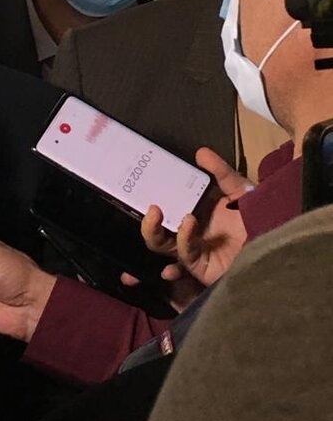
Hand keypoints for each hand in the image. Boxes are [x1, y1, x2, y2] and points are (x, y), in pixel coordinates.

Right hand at [140, 148, 250, 287]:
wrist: (279, 241)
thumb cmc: (259, 217)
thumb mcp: (239, 190)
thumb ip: (220, 172)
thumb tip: (199, 152)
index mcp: (195, 216)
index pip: (167, 212)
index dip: (152, 205)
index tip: (141, 192)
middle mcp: (191, 236)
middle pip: (158, 234)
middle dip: (148, 224)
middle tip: (151, 207)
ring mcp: (195, 253)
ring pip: (163, 247)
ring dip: (155, 232)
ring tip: (159, 215)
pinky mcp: (203, 268)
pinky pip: (186, 258)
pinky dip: (182, 247)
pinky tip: (182, 236)